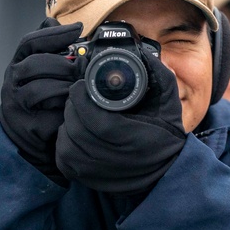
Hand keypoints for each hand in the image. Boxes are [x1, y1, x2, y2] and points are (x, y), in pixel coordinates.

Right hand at [0, 18, 82, 177]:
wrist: (30, 140)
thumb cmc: (42, 101)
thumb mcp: (43, 71)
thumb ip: (50, 48)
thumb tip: (59, 21)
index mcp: (18, 64)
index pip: (31, 42)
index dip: (54, 33)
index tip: (78, 28)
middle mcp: (12, 82)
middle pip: (35, 63)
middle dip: (62, 64)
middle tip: (81, 68)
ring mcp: (16, 105)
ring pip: (41, 89)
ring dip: (65, 87)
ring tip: (79, 89)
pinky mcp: (26, 126)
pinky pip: (48, 115)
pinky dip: (64, 110)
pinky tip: (74, 108)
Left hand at [56, 50, 186, 194]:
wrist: (162, 171)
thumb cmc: (164, 133)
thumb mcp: (168, 100)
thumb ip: (156, 73)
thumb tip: (139, 51)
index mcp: (135, 138)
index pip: (96, 120)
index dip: (82, 98)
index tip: (81, 86)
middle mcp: (114, 160)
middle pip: (76, 127)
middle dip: (74, 106)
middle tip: (80, 95)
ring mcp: (96, 171)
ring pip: (66, 140)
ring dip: (69, 121)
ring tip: (80, 112)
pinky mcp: (83, 178)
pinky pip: (62, 155)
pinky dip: (66, 139)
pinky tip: (78, 130)